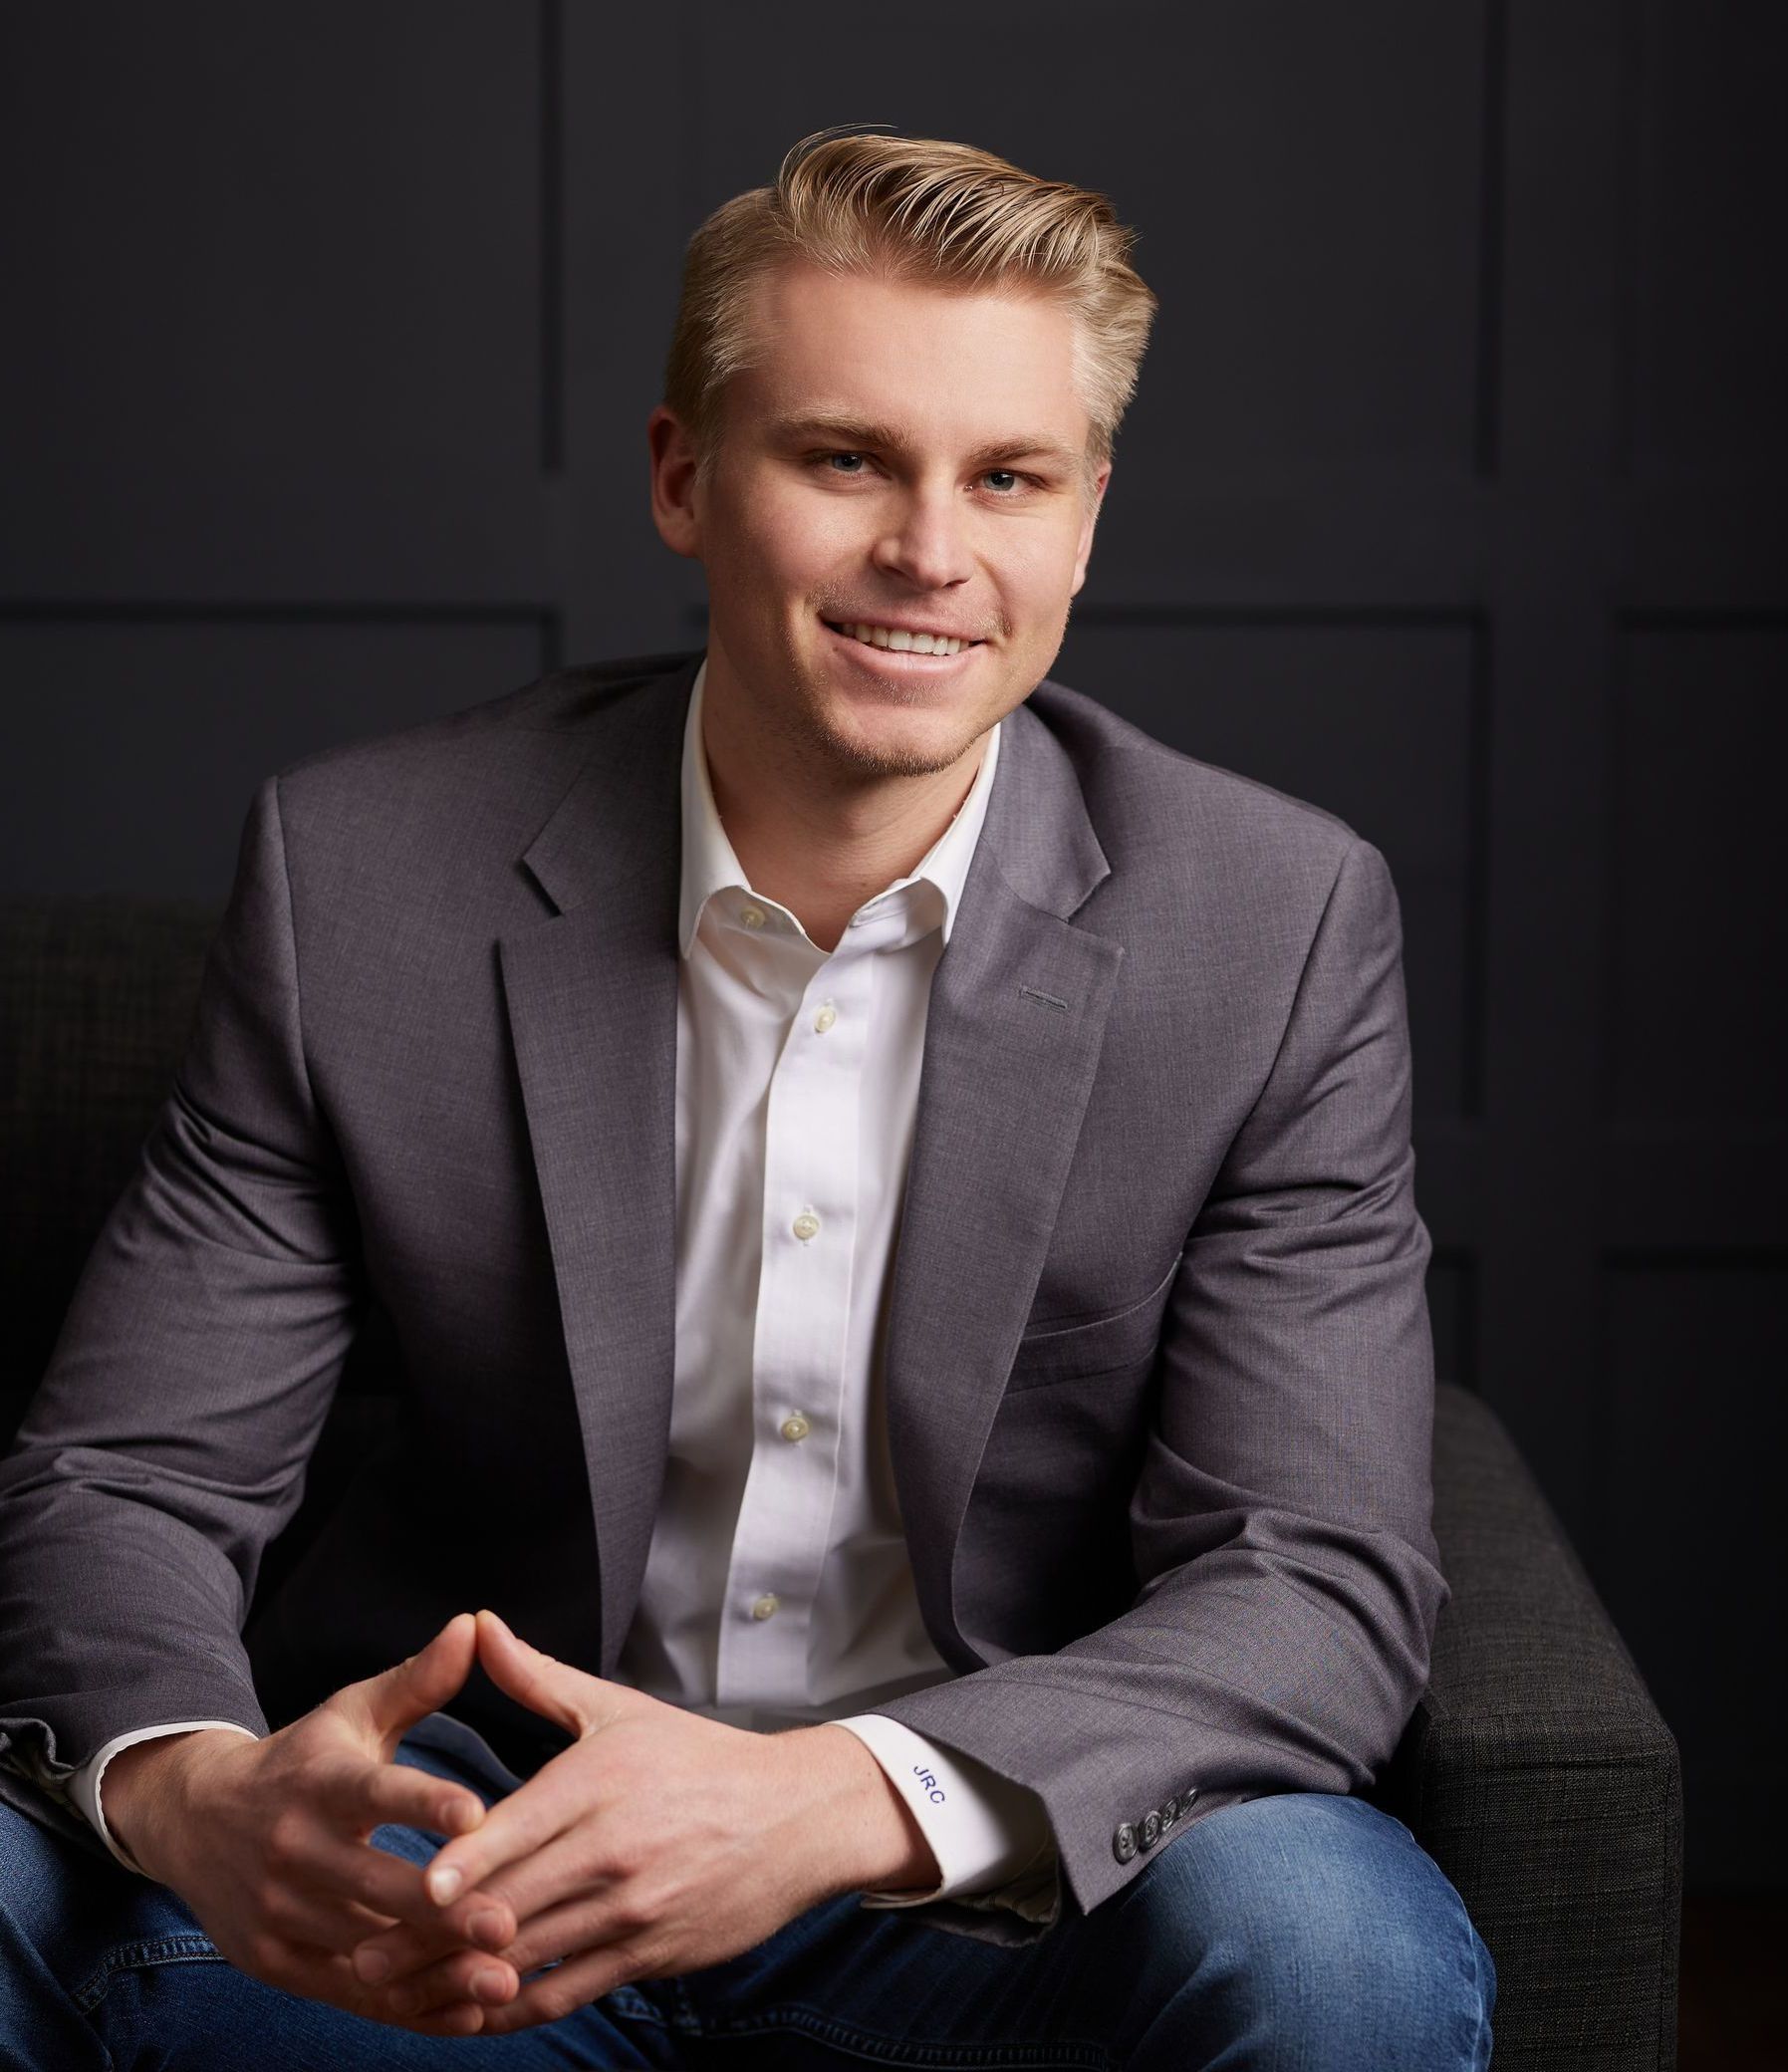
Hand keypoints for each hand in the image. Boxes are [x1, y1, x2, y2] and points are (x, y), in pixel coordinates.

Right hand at [104, 1611, 505, 2038]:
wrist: (196, 1819)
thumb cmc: (302, 1759)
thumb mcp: (352, 1714)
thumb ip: (417, 1681)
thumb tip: (473, 1625)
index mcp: (322, 1782)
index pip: (376, 1791)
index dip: (424, 1802)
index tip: (477, 1815)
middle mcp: (294, 1849)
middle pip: (374, 1886)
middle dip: (444, 1909)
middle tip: (510, 1924)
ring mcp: (280, 1912)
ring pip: (366, 1949)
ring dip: (433, 1967)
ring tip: (503, 1979)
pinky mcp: (275, 1961)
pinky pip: (348, 1993)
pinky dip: (405, 2004)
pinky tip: (463, 2010)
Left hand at [347, 1607, 937, 2034]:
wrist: (794, 1818)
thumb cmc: (697, 1757)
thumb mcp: (618, 1708)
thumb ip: (536, 1677)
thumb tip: (476, 1624)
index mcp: (599, 1781)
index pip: (517, 1829)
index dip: (462, 1864)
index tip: (414, 1885)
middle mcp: (613, 1850)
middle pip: (509, 1902)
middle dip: (433, 1936)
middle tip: (365, 1954)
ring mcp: (632, 1909)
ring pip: (530, 1956)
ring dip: (462, 1980)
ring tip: (398, 1993)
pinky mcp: (648, 1956)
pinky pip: (567, 1992)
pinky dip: (515, 2010)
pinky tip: (472, 2013)